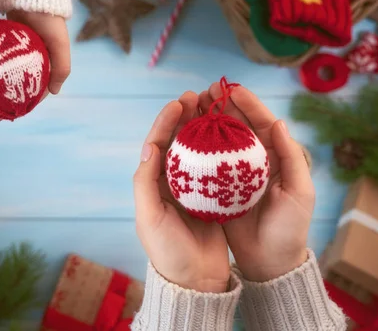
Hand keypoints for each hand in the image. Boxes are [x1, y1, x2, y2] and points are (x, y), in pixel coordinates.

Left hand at [7, 10, 70, 94]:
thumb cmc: (50, 20)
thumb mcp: (60, 45)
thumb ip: (62, 69)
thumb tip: (55, 92)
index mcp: (49, 57)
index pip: (43, 82)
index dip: (35, 95)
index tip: (24, 105)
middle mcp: (34, 53)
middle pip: (25, 77)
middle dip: (17, 90)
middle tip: (6, 102)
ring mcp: (20, 46)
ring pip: (12, 68)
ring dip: (5, 79)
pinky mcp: (7, 37)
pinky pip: (2, 55)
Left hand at [133, 92, 230, 292]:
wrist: (196, 280)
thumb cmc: (167, 250)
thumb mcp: (150, 217)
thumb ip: (145, 182)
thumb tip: (150, 147)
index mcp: (153, 183)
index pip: (157, 144)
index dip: (166, 121)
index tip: (179, 103)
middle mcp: (171, 182)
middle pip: (178, 142)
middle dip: (186, 118)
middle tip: (198, 97)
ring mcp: (192, 188)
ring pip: (197, 150)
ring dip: (204, 128)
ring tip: (214, 107)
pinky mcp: (212, 197)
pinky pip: (216, 167)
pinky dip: (221, 149)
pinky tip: (232, 135)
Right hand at [199, 83, 313, 281]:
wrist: (269, 260)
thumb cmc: (289, 227)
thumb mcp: (299, 192)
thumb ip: (291, 157)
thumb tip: (279, 122)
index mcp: (273, 156)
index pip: (260, 122)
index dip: (246, 103)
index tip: (231, 88)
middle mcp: (251, 160)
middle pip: (235, 125)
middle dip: (220, 105)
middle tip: (204, 91)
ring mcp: (232, 172)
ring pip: (217, 139)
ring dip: (205, 120)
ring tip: (191, 105)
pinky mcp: (217, 186)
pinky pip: (205, 162)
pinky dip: (195, 146)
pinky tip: (183, 134)